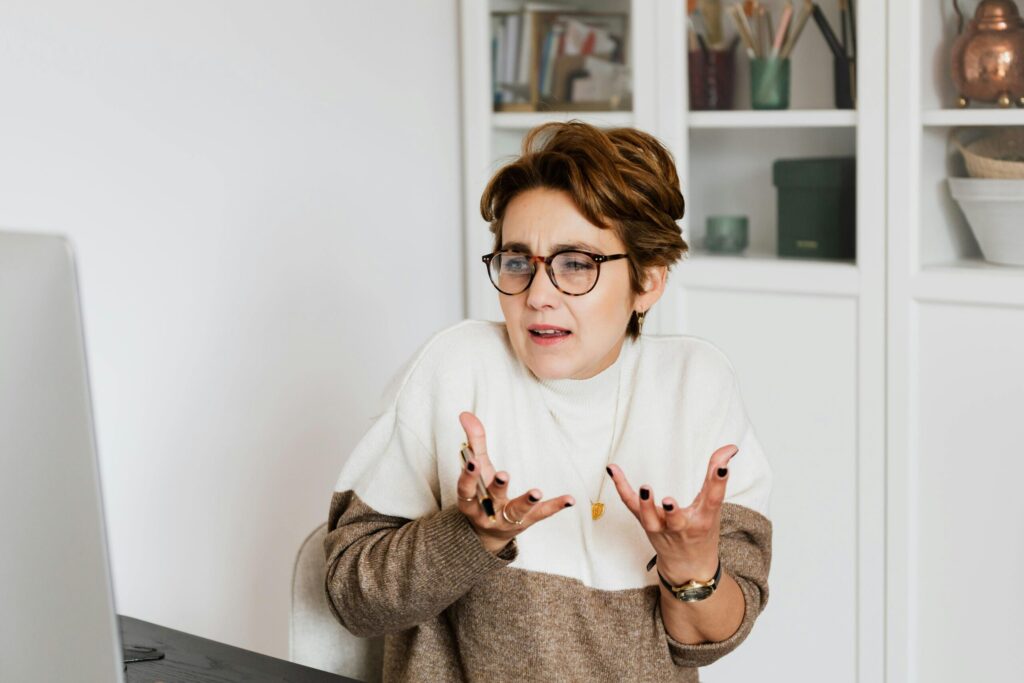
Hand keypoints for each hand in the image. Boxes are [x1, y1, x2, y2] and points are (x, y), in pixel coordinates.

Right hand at [457, 411, 574, 553]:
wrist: (488, 532)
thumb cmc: (482, 492)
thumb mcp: (478, 469)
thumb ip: (474, 442)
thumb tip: (466, 414)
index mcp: (470, 499)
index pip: (466, 488)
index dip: (468, 476)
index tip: (473, 461)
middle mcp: (487, 512)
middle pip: (492, 499)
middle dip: (498, 487)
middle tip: (504, 475)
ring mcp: (507, 519)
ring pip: (517, 511)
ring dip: (527, 501)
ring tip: (537, 491)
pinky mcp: (527, 522)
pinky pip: (542, 514)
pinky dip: (556, 506)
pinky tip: (570, 499)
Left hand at [608, 444, 738, 583]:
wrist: (688, 566)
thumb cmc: (701, 532)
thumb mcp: (712, 507)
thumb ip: (716, 476)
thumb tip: (730, 447)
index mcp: (704, 520)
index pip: (713, 501)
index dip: (718, 484)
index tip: (722, 468)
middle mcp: (682, 527)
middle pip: (676, 521)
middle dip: (672, 512)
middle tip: (668, 501)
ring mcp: (661, 528)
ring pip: (651, 521)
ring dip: (645, 506)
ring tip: (645, 488)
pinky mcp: (645, 523)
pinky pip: (630, 506)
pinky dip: (621, 487)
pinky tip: (613, 469)